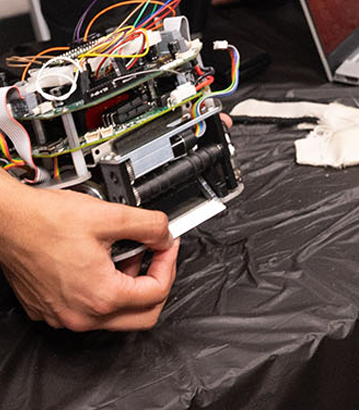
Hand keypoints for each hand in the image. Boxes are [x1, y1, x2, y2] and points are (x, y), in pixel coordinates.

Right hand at [0, 179, 177, 330]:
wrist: (10, 223)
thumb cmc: (47, 221)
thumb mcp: (112, 216)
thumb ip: (151, 226)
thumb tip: (166, 234)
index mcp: (101, 296)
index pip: (158, 293)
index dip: (169, 262)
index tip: (166, 244)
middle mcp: (80, 316)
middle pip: (141, 316)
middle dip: (155, 281)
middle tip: (154, 255)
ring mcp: (63, 316)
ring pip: (114, 315)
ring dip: (129, 284)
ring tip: (124, 252)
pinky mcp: (50, 310)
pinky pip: (88, 310)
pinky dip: (104, 288)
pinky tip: (101, 261)